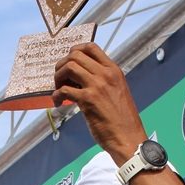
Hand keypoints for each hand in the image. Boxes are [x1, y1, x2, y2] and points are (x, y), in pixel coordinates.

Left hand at [52, 43, 146, 162]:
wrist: (128, 137)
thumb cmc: (121, 119)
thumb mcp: (116, 91)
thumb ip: (103, 82)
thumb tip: (82, 78)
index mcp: (113, 70)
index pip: (91, 47)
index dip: (74, 51)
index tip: (68, 64)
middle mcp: (106, 74)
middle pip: (75, 54)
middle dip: (62, 66)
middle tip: (60, 80)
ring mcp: (97, 86)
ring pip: (69, 67)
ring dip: (58, 78)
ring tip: (58, 90)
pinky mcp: (88, 100)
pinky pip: (64, 90)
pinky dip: (56, 95)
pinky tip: (58, 103)